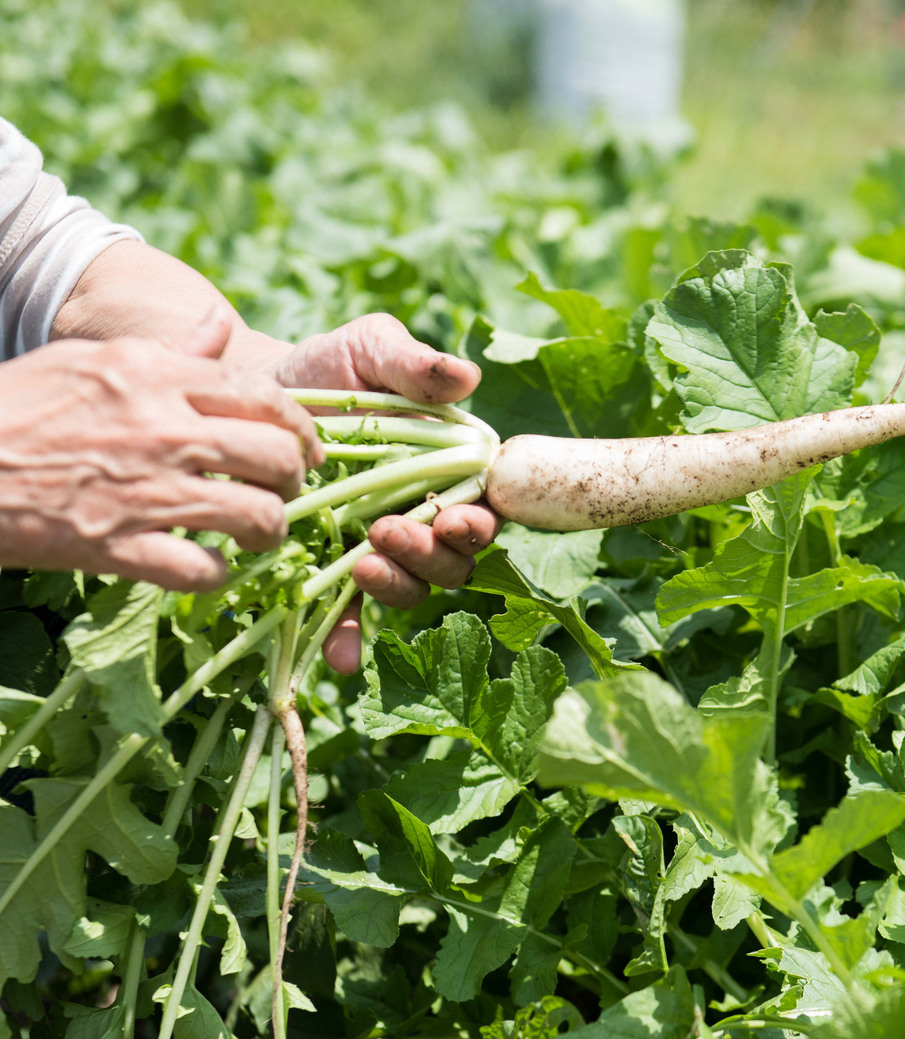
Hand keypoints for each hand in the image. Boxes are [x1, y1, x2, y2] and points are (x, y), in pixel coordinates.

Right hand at [0, 311, 321, 589]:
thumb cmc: (19, 407)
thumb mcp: (90, 360)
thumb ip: (170, 351)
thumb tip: (220, 324)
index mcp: (155, 376)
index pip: (265, 397)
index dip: (303, 428)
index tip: (307, 449)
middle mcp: (162, 429)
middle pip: (277, 456)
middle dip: (295, 480)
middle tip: (283, 491)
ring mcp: (144, 491)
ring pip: (257, 516)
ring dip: (269, 531)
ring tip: (256, 534)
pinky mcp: (118, 546)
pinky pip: (201, 570)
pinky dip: (216, 574)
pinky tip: (208, 567)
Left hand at [271, 314, 501, 674]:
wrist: (259, 392)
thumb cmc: (330, 368)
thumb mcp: (371, 351)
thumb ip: (414, 364)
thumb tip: (465, 376)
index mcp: (449, 472)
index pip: (483, 509)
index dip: (477, 523)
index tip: (453, 517)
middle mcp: (424, 518)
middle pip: (453, 560)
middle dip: (432, 555)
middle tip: (392, 530)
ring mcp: (380, 548)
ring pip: (412, 589)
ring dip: (399, 586)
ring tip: (365, 561)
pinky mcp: (334, 569)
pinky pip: (350, 616)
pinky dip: (349, 640)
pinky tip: (341, 659)